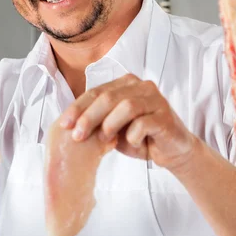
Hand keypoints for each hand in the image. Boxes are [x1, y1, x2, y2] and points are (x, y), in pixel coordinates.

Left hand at [59, 74, 198, 170]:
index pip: (96, 92)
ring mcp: (156, 99)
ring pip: (126, 106)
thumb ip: (97, 120)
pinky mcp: (166, 116)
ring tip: (104, 140)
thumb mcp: (113, 127)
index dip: (78, 108)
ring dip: (110, 125)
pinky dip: (133, 135)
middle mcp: (142, 86)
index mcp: (126, 84)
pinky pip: (144, 123)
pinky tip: (132, 144)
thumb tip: (69, 123)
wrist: (171, 152)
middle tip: (77, 135)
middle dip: (89, 116)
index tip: (64, 124)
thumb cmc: (140, 137)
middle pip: (109, 97)